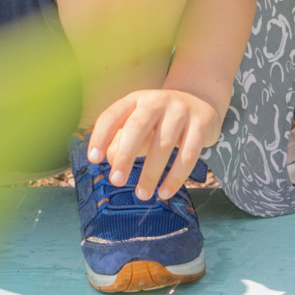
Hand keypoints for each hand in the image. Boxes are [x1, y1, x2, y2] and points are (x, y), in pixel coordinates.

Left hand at [86, 87, 222, 201]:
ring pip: (163, 144)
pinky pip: (188, 155)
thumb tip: (110, 160)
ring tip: (142, 195)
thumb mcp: (139, 123)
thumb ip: (122, 139)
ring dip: (151, 173)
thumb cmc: (160, 119)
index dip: (101, 136)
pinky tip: (165, 192)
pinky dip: (175, 177)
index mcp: (136, 99)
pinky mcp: (201, 125)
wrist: (200, 102)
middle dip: (125, 155)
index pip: (113, 115)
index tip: (93, 159)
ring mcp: (181, 111)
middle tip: (116, 181)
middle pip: (137, 126)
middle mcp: (157, 101)